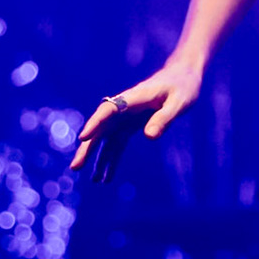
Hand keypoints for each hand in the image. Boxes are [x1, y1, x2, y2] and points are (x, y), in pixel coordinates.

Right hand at [68, 56, 202, 181]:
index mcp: (133, 98)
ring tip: (95, 181)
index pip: (109, 110)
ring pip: (106, 139)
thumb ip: (164, 118)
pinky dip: (112, 159)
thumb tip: (149, 137)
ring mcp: (126, 117)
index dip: (95, 124)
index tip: (83, 138)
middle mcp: (124, 108)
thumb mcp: (179, 102)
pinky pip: (117, 143)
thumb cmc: (182, 86)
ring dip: (99, 158)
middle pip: (101, 128)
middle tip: (75, 167)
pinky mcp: (131, 125)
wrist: (183, 76)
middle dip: (88, 147)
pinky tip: (107, 177)